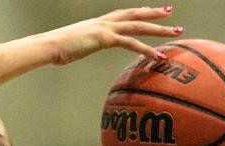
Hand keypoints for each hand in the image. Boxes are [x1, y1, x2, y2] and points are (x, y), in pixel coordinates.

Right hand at [43, 7, 179, 65]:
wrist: (48, 45)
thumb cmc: (53, 50)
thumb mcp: (67, 47)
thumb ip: (73, 48)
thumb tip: (65, 56)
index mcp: (96, 23)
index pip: (121, 15)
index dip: (136, 12)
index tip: (149, 11)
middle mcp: (104, 22)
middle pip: (134, 14)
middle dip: (153, 13)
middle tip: (169, 12)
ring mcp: (106, 28)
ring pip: (139, 26)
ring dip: (159, 29)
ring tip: (176, 31)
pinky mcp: (106, 39)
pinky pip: (132, 43)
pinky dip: (147, 50)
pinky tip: (158, 56)